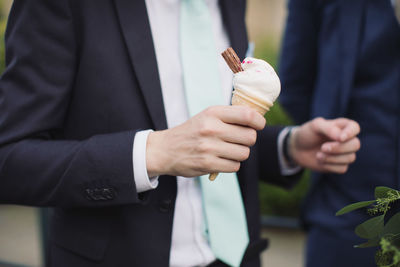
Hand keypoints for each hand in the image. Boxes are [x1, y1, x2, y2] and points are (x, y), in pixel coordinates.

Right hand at [146, 106, 265, 177]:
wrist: (165, 150)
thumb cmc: (192, 131)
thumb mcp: (207, 116)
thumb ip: (230, 116)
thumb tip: (258, 120)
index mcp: (213, 113)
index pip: (248, 115)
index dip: (259, 121)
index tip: (258, 125)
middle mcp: (211, 129)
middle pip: (250, 137)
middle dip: (248, 140)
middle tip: (239, 140)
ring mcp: (209, 148)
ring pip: (244, 153)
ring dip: (240, 154)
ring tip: (228, 150)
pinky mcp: (208, 164)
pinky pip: (235, 166)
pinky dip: (231, 164)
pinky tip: (222, 159)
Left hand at [289, 117, 360, 173]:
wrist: (297, 149)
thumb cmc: (307, 134)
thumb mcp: (314, 126)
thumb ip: (328, 128)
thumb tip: (342, 138)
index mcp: (342, 126)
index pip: (355, 128)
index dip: (350, 133)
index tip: (340, 138)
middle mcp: (346, 139)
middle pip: (355, 145)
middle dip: (339, 148)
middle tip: (323, 148)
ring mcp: (344, 153)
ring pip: (350, 158)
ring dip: (332, 158)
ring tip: (318, 155)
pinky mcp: (339, 164)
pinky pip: (343, 168)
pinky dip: (330, 166)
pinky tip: (320, 160)